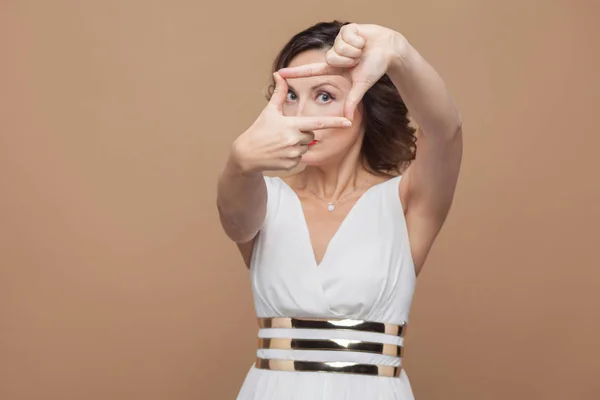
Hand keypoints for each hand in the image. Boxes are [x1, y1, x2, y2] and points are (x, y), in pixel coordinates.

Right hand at [232, 72, 352, 172]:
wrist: (247, 154)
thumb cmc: (259, 130)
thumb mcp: (269, 111)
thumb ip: (280, 93)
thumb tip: (280, 74)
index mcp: (292, 125)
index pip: (318, 123)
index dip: (335, 122)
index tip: (348, 122)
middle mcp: (295, 140)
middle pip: (311, 135)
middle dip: (302, 133)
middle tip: (285, 133)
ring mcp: (294, 154)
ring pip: (306, 147)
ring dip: (298, 145)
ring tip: (281, 143)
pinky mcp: (292, 165)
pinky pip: (300, 158)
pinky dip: (293, 155)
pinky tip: (280, 153)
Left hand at [278, 23, 404, 119]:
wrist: (390, 50)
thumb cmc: (375, 67)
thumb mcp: (361, 85)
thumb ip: (352, 101)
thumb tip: (348, 119)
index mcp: (334, 67)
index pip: (311, 70)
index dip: (295, 73)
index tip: (280, 74)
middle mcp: (334, 54)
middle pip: (331, 58)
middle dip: (348, 59)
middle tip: (359, 59)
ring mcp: (339, 41)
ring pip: (339, 47)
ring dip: (354, 50)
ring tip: (363, 49)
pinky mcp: (346, 29)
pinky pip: (346, 35)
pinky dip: (358, 40)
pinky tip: (364, 40)